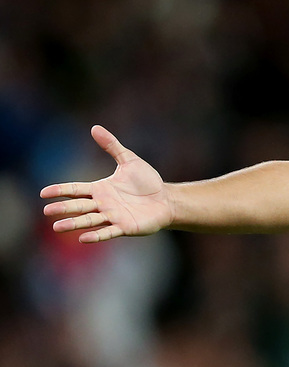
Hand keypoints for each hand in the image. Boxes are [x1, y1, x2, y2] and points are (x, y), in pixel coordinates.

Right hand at [41, 125, 173, 242]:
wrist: (167, 199)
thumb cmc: (147, 181)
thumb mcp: (129, 160)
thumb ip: (112, 146)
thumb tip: (94, 128)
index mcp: (100, 189)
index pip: (76, 189)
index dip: (60, 191)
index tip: (43, 193)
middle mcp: (103, 204)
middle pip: (79, 206)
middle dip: (63, 208)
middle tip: (47, 211)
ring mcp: (113, 216)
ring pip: (89, 221)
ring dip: (73, 223)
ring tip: (57, 227)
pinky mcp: (125, 227)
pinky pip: (108, 232)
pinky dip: (96, 235)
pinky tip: (83, 238)